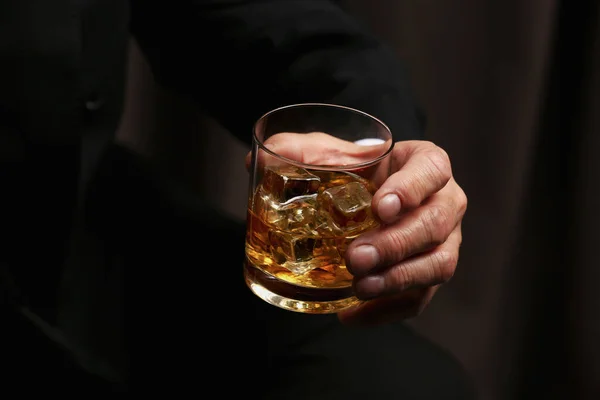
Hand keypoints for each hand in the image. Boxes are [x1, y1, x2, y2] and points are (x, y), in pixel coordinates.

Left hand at [247, 133, 466, 325]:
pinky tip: (353, 314)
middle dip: (396, 243)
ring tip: (360, 288)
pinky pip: (420, 297)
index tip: (381, 207)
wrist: (367, 194)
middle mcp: (443, 200)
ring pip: (438, 263)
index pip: (432, 169)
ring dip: (398, 280)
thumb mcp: (329, 153)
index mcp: (424, 162)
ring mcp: (443, 239)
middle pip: (436, 222)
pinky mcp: (430, 271)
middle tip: (356, 258)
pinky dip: (387, 310)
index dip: (412, 188)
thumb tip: (255, 161)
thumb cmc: (355, 170)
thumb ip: (299, 152)